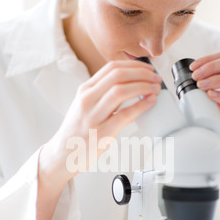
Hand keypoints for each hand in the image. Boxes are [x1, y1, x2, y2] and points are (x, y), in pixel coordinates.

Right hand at [40, 59, 161, 187]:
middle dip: (142, 73)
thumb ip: (104, 96)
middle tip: (156, 78)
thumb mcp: (86, 107)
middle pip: (118, 75)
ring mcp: (93, 116)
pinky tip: (150, 102)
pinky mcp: (102, 132)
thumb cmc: (77, 131)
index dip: (134, 65)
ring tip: (155, 88)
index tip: (148, 68)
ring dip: (143, 86)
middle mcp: (87, 99)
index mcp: (85, 90)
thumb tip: (132, 89)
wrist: (62, 154)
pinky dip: (141, 105)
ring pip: (121, 91)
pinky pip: (125, 115)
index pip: (111, 67)